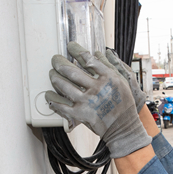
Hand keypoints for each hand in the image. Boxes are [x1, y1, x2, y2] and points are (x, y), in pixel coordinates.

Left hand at [46, 42, 150, 158]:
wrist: (123, 127)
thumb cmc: (123, 103)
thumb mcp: (122, 81)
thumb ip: (111, 66)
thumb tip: (99, 52)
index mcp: (108, 78)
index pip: (88, 59)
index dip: (76, 50)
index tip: (70, 46)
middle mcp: (97, 88)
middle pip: (71, 71)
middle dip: (59, 63)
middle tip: (55, 59)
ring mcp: (87, 102)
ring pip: (64, 86)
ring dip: (54, 78)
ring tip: (52, 74)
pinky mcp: (80, 114)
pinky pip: (61, 105)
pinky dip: (52, 99)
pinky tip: (48, 95)